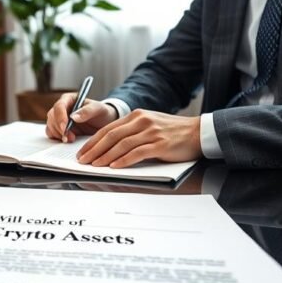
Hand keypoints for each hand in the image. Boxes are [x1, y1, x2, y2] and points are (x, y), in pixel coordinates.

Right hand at [45, 94, 116, 142]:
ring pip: (50, 125)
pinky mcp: (59, 129)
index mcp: (69, 99)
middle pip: (52, 116)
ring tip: (71, 139)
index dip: (60, 117)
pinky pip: (52, 133)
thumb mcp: (98, 109)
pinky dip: (57, 138)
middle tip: (70, 137)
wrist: (103, 123)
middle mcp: (62, 108)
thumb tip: (73, 117)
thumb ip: (87, 111)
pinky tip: (67, 140)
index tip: (64, 127)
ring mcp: (59, 119)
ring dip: (58, 134)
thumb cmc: (101, 113)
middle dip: (59, 128)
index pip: (59, 106)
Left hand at [76, 109, 201, 167]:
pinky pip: (137, 153)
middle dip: (94, 149)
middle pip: (111, 136)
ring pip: (121, 144)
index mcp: (136, 115)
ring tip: (95, 165)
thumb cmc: (173, 132)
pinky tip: (114, 167)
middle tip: (83, 160)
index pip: (108, 128)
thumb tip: (110, 148)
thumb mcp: (149, 125)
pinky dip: (123, 160)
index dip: (93, 141)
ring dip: (105, 156)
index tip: (82, 152)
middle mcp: (141, 121)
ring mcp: (150, 132)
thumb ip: (132, 132)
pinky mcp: (160, 144)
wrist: (198, 132)